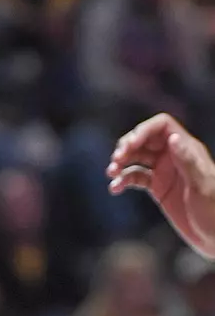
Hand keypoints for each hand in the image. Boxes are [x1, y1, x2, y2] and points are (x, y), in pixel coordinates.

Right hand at [108, 113, 214, 257]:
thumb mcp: (203, 186)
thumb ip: (187, 161)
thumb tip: (173, 139)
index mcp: (187, 149)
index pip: (162, 126)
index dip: (143, 130)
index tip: (129, 146)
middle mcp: (174, 157)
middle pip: (145, 139)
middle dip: (127, 146)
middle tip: (116, 160)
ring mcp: (165, 172)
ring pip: (136, 158)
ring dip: (120, 163)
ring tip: (111, 173)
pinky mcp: (158, 188)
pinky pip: (135, 178)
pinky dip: (122, 181)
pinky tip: (115, 189)